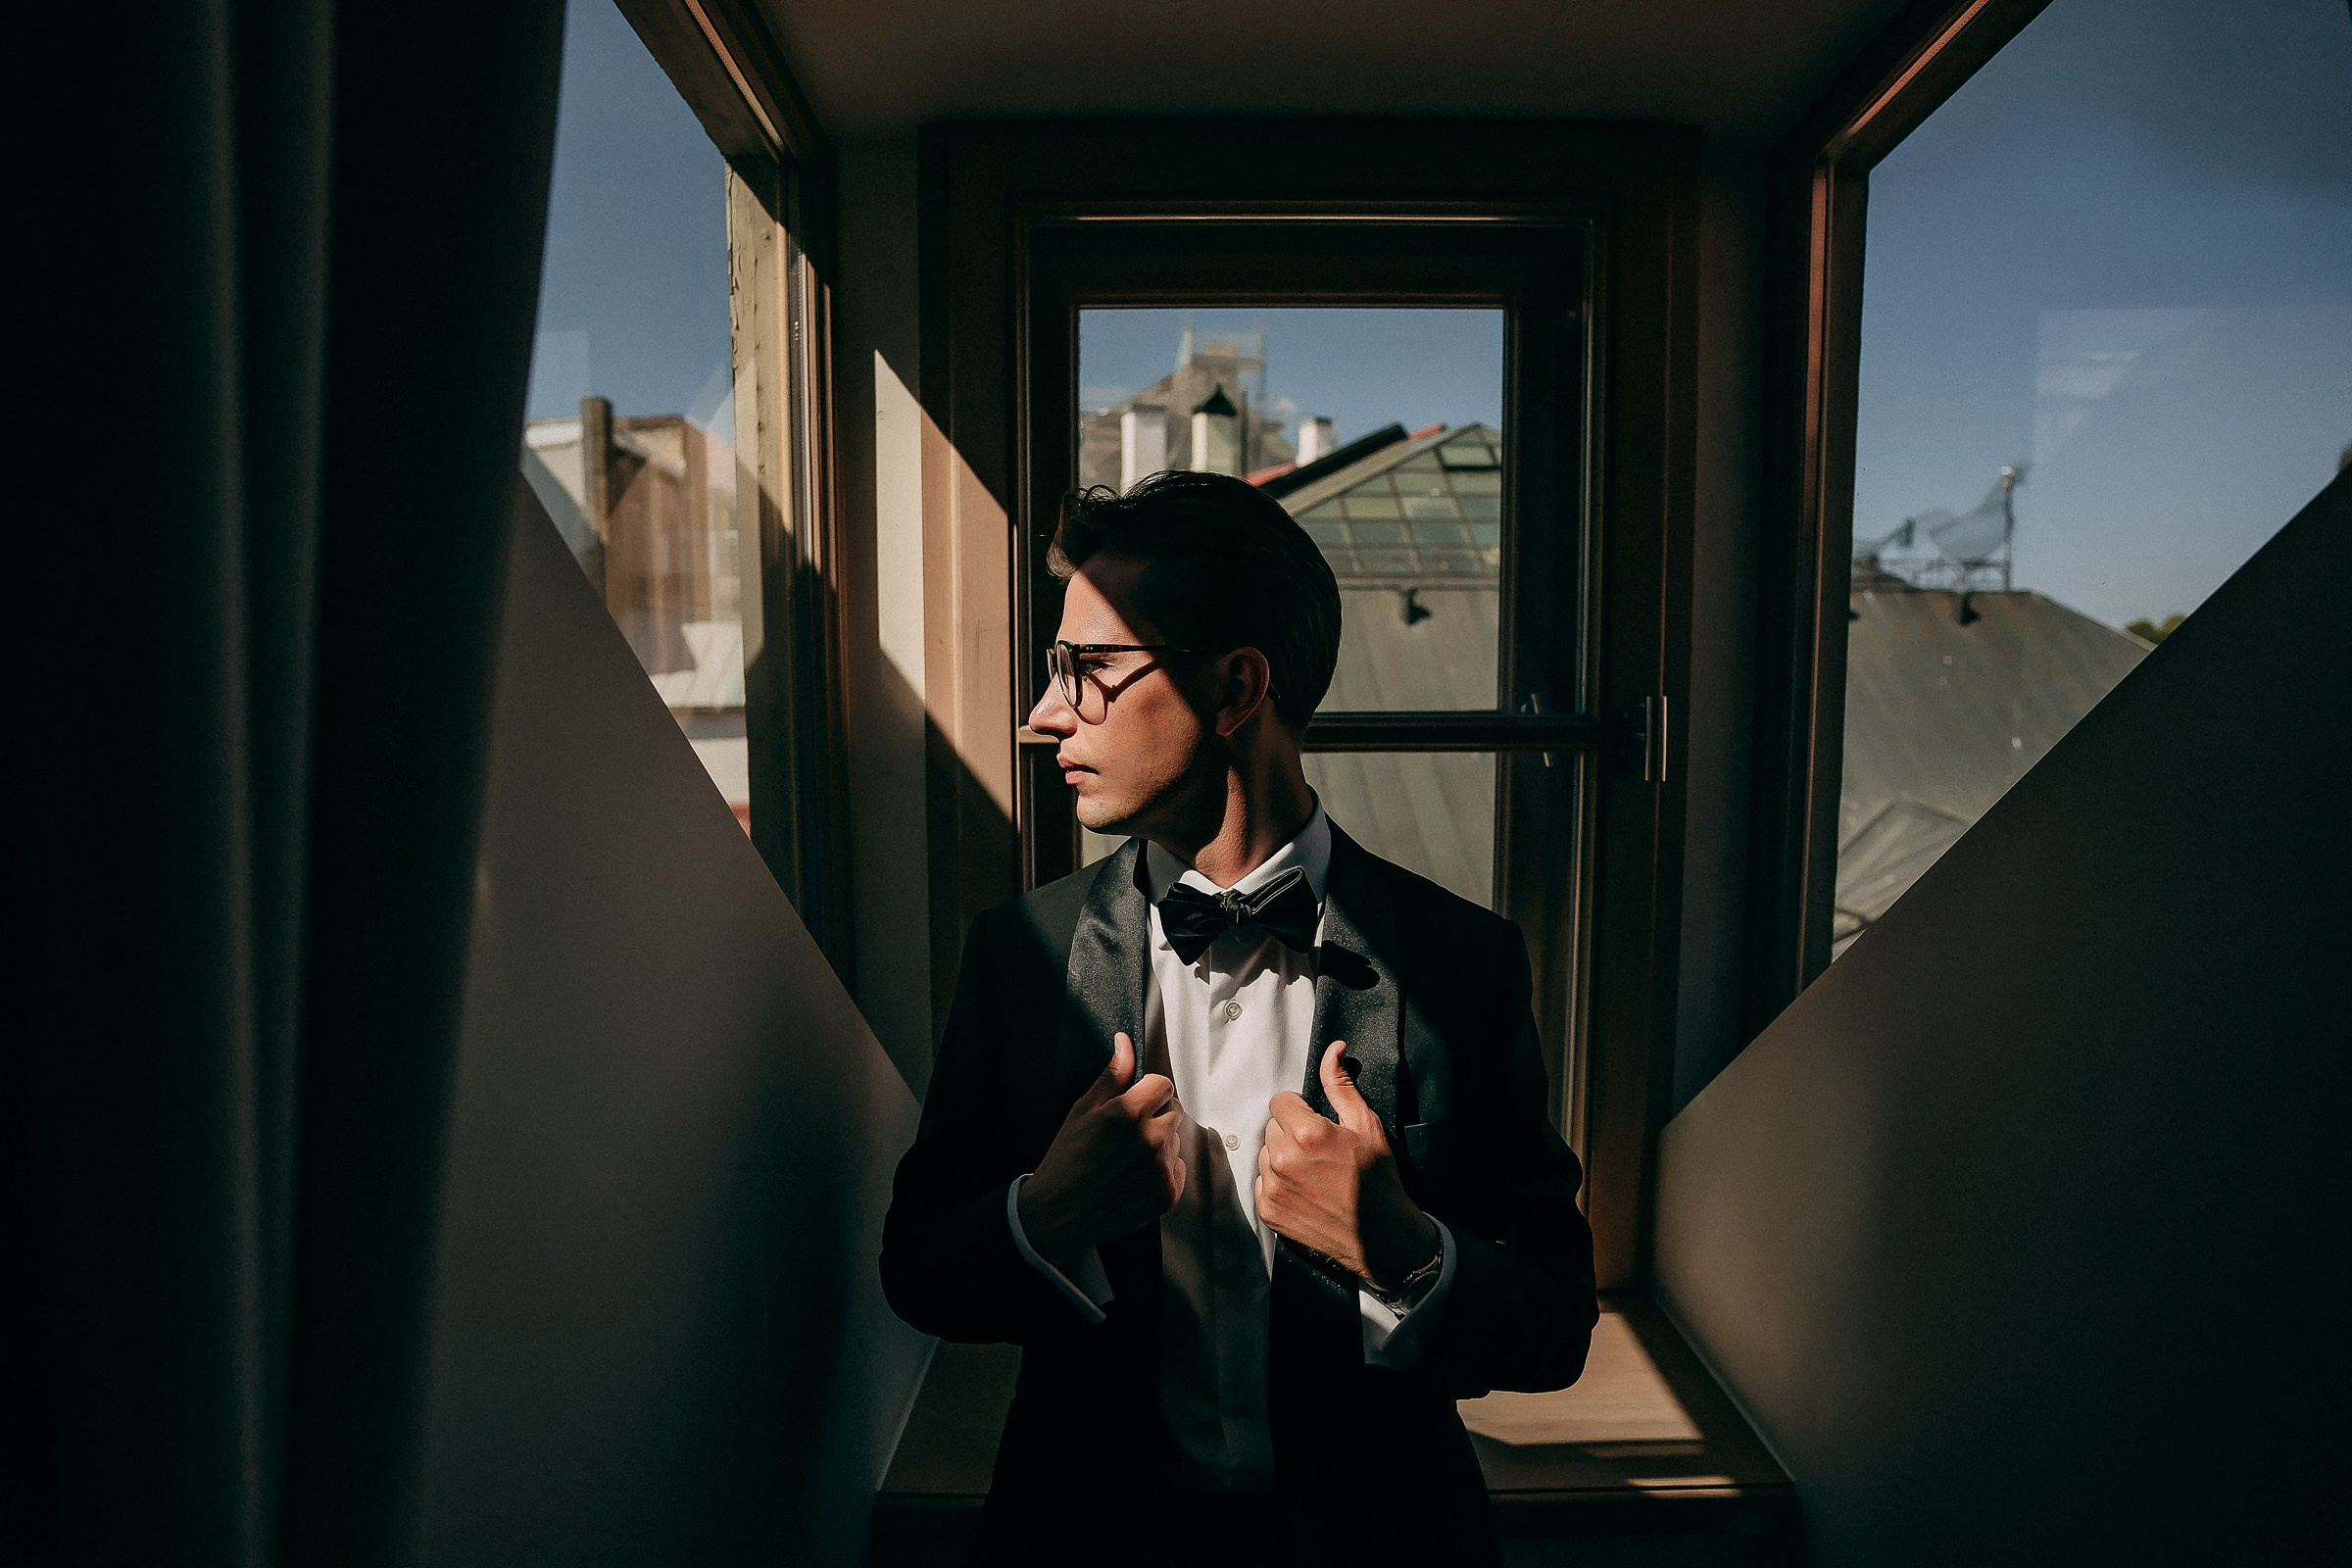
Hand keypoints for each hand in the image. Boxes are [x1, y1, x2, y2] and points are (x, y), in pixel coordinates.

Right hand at [1017, 1031, 1185, 1264]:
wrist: (1060, 1211)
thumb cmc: (1067, 1157)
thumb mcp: (1083, 1110)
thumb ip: (1112, 1076)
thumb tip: (1125, 1042)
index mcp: (1129, 1113)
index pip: (1164, 1085)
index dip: (1149, 1091)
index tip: (1134, 1103)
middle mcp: (1151, 1138)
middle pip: (1174, 1110)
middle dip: (1156, 1115)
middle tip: (1127, 1132)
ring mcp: (1162, 1168)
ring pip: (1175, 1139)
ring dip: (1159, 1143)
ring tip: (1127, 1157)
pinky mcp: (1168, 1193)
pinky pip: (1178, 1167)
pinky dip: (1163, 1170)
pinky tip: (1136, 1176)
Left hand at [1256, 1040, 1438, 1291]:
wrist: (1380, 1235)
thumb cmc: (1377, 1178)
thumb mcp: (1366, 1125)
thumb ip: (1341, 1086)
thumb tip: (1333, 1049)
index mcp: (1306, 1133)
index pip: (1281, 1101)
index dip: (1299, 1109)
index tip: (1317, 1124)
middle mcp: (1282, 1158)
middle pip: (1272, 1127)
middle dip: (1292, 1132)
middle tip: (1319, 1150)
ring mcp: (1272, 1187)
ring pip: (1266, 1154)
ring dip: (1283, 1157)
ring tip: (1312, 1172)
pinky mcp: (1268, 1210)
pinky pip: (1262, 1182)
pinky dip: (1277, 1183)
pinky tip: (1304, 1190)